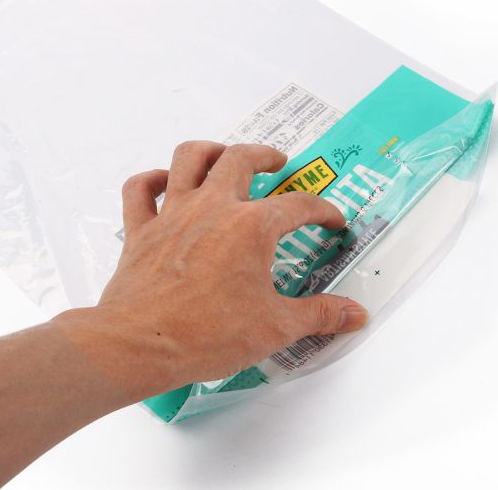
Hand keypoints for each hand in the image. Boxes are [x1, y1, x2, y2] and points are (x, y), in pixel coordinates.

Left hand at [56, 142, 367, 401]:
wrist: (139, 347)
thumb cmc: (208, 335)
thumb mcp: (276, 327)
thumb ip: (321, 315)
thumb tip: (357, 314)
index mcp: (251, 226)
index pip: (300, 206)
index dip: (324, 211)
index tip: (334, 222)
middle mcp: (213, 207)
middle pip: (241, 158)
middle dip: (265, 155)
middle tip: (278, 162)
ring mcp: (173, 213)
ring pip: (189, 158)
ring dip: (210, 150)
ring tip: (224, 155)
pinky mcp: (141, 229)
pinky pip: (140, 189)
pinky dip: (152, 180)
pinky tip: (165, 183)